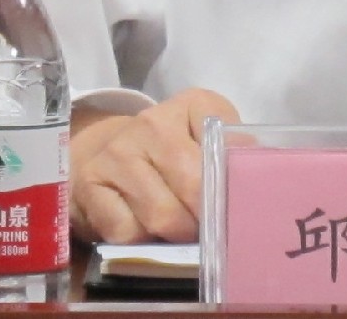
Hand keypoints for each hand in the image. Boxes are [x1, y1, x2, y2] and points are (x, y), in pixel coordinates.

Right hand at [68, 87, 239, 243]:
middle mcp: (152, 123)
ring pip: (162, 217)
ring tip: (182, 231)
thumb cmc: (172, 150)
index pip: (225, 143)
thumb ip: (235, 151)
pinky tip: (145, 231)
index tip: (239, 199)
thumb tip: (257, 177)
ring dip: (177, 236)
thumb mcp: (208, 138)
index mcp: (191, 104)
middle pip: (195, 189)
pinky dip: (141, 243)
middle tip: (213, 232)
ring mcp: (117, 154)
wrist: (107, 149)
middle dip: (208, 220)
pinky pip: (127, 233)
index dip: (235, 179)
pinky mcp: (89, 186)